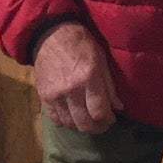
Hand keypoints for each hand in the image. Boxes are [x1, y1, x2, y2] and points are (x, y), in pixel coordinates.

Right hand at [34, 20, 120, 134]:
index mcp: (89, 77)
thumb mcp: (101, 58)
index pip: (100, 112)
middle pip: (85, 123)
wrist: (50, 34)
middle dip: (97, 128)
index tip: (111, 118)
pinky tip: (72, 115)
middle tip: (102, 123)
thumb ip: (109, 85)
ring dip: (81, 126)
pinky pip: (55, 119)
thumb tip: (118, 107)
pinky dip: (66, 121)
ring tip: (88, 119)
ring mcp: (55, 95)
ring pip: (70, 124)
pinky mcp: (44, 97)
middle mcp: (71, 90)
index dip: (108, 120)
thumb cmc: (80, 43)